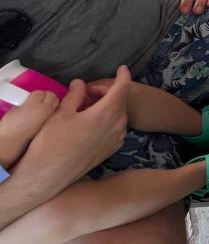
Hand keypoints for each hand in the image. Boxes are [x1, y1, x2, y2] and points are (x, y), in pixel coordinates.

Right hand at [16, 67, 129, 189]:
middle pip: (121, 101)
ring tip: (88, 107)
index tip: (122, 68)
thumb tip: (80, 83)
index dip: (124, 75)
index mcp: (106, 113)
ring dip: (109, 107)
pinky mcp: (112, 149)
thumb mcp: (61, 113)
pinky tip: (92, 122)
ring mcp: (117, 139)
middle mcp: (117, 125)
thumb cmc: (52, 142)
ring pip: (119, 115)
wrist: (49, 175)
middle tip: (89, 92)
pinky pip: (117, 128)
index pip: (122, 88)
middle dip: (109, 92)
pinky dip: (109, 119)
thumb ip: (75, 95)